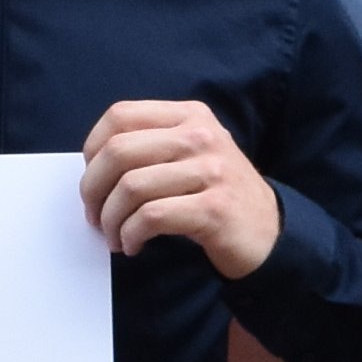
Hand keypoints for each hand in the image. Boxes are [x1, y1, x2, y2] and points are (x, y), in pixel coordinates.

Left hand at [79, 100, 278, 276]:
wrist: (269, 232)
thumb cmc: (217, 194)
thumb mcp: (192, 154)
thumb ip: (151, 147)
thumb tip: (92, 168)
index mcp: (190, 116)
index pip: (121, 115)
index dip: (92, 148)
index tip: (92, 180)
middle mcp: (201, 136)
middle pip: (119, 151)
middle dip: (93, 190)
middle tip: (94, 216)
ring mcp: (211, 171)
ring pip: (131, 187)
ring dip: (111, 220)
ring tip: (115, 237)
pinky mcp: (214, 209)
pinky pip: (151, 217)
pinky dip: (131, 235)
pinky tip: (133, 245)